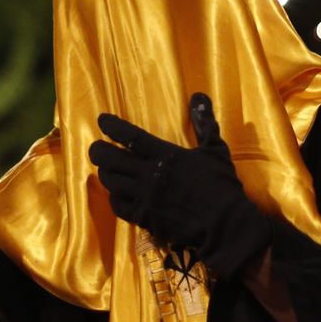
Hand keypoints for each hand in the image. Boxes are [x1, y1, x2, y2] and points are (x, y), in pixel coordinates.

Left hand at [87, 93, 273, 279]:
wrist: (224, 225)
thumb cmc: (222, 185)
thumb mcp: (215, 150)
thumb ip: (204, 123)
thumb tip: (199, 96)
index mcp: (166, 155)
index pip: (131, 136)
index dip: (112, 126)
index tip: (102, 120)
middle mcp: (150, 175)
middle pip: (110, 158)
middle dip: (98, 151)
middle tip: (96, 147)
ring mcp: (145, 198)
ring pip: (111, 182)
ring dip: (105, 173)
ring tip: (107, 168)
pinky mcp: (144, 218)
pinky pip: (118, 206)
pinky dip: (114, 198)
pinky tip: (117, 194)